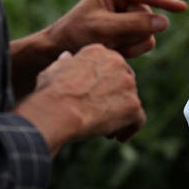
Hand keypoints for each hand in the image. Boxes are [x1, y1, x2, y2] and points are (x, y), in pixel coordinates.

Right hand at [24, 44, 145, 149]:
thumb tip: (67, 57)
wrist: (56, 111)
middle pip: (124, 82)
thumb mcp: (54, 70)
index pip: (110, 66)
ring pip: (131, 101)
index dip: (105, 83)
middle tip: (101, 114)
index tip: (95, 96)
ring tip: (105, 130)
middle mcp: (117, 63)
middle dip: (115, 98)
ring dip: (120, 115)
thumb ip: (66, 63)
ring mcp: (127, 84)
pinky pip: (138, 119)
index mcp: (98, 51)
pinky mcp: (133, 105)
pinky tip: (117, 137)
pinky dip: (129, 129)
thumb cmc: (50, 93)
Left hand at [47, 0, 186, 59]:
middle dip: (131, 32)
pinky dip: (132, 48)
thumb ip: (133, 24)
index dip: (164, 2)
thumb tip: (165, 22)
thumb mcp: (103, 29)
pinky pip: (146, 41)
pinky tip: (115, 47)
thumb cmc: (77, 33)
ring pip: (150, 31)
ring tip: (109, 43)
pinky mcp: (134, 26)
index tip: (182, 8)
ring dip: (131, 42)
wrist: (64, 48)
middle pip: (148, 16)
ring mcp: (131, 11)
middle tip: (108, 38)